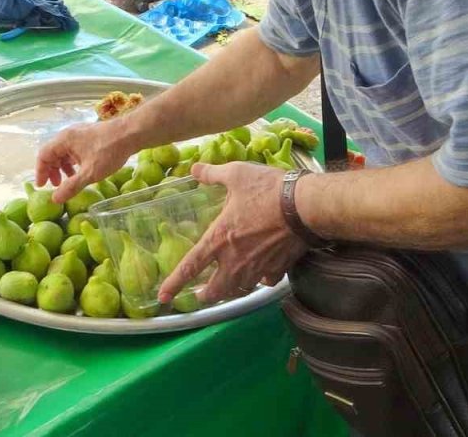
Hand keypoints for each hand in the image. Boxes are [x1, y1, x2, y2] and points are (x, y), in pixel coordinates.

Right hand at [35, 121, 136, 203]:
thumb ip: (71, 187)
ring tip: (68, 181)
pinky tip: (81, 171)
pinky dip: (73, 162)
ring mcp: (79, 134)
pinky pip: (74, 150)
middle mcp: (69, 134)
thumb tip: (55, 199)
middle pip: (52, 153)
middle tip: (56, 186)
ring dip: (62, 167)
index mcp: (64, 140)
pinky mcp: (89, 136)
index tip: (43, 186)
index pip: (43, 155)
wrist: (131, 133)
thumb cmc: (109, 151)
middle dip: (52, 170)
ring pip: (64, 152)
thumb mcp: (89, 173)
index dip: (40, 172)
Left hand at [158, 162, 308, 304]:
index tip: (162, 297)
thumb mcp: (236, 174)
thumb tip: (194, 169)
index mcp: (219, 239)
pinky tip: (260, 274)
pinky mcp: (278, 268)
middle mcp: (235, 260)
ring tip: (227, 287)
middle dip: (205, 296)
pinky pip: (264, 282)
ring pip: (239, 289)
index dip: (174, 284)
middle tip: (201, 295)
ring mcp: (257, 268)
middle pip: (215, 289)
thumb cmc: (267, 189)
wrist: (305, 206)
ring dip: (230, 290)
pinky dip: (259, 280)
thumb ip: (212, 174)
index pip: (190, 267)